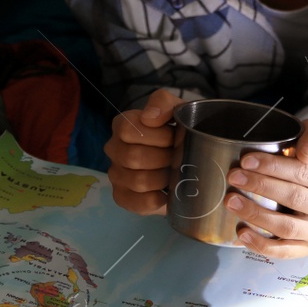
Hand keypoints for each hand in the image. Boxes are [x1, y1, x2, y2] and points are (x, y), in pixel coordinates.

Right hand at [104, 88, 183, 215]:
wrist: (193, 157)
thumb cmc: (181, 131)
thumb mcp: (178, 109)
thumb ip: (163, 103)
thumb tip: (149, 117)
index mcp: (123, 125)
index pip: (128, 130)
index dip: (157, 136)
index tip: (174, 137)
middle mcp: (114, 149)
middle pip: (133, 157)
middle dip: (165, 158)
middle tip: (179, 157)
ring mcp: (116, 175)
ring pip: (138, 181)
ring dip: (164, 178)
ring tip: (175, 173)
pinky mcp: (123, 198)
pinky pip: (139, 203)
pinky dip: (159, 199)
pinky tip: (168, 192)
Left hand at [224, 118, 307, 258]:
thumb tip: (306, 154)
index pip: (305, 173)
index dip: (274, 167)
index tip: (246, 161)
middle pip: (295, 199)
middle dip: (261, 187)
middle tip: (234, 177)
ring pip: (287, 227)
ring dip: (256, 214)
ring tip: (232, 201)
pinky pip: (284, 252)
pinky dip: (261, 245)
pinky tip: (242, 232)